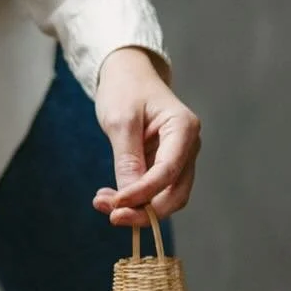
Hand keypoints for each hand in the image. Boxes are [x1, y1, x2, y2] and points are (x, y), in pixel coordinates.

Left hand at [92, 47, 201, 225]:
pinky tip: (110, 198)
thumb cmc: (125, 89)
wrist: (128, 75)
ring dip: (137, 208)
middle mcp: (188, 146)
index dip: (142, 194)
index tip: (114, 206)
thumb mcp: (121, 121)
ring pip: (166, 198)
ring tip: (102, 203)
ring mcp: (179, 157)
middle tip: (110, 215)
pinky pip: (155, 191)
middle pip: (175, 194)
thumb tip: (127, 199)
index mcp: (183, 128)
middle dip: (144, 210)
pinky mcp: (165, 165)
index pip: (168, 172)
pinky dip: (135, 200)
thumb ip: (127, 159)